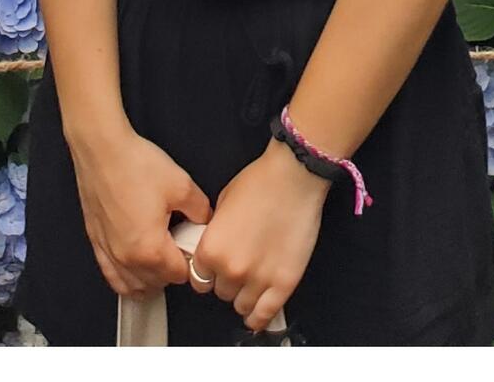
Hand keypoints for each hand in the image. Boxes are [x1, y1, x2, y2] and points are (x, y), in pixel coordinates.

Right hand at [66, 124, 212, 299]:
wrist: (103, 152)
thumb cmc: (137, 167)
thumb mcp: (183, 187)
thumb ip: (201, 211)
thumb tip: (205, 222)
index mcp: (150, 249)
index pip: (179, 275)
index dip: (192, 262)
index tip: (195, 246)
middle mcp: (126, 258)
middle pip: (156, 283)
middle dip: (172, 270)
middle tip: (181, 246)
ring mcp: (108, 252)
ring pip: (132, 285)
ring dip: (150, 279)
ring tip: (163, 257)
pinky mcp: (96, 243)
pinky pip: (112, 275)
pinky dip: (126, 277)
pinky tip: (136, 269)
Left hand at [190, 139, 330, 333]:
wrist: (295, 176)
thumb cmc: (261, 182)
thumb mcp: (222, 204)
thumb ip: (214, 234)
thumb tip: (216, 247)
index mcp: (210, 250)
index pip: (198, 280)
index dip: (208, 273)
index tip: (216, 269)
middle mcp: (230, 269)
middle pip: (220, 293)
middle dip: (228, 280)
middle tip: (241, 264)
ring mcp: (258, 278)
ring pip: (241, 305)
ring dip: (245, 295)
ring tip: (254, 280)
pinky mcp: (284, 282)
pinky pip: (264, 314)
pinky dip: (259, 318)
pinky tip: (258, 314)